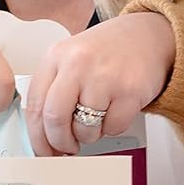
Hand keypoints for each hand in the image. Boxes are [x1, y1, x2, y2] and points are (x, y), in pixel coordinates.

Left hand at [24, 12, 175, 155]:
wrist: (149, 35)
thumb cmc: (108, 51)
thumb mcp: (72, 59)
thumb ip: (55, 90)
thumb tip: (44, 134)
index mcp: (56, 56)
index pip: (35, 105)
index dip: (37, 136)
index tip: (43, 149)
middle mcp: (77, 64)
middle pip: (55, 119)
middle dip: (60, 142)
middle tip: (67, 146)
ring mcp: (103, 76)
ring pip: (84, 129)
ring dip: (89, 135)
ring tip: (96, 119)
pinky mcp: (129, 90)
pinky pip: (112, 128)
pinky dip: (112, 127)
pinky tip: (115, 110)